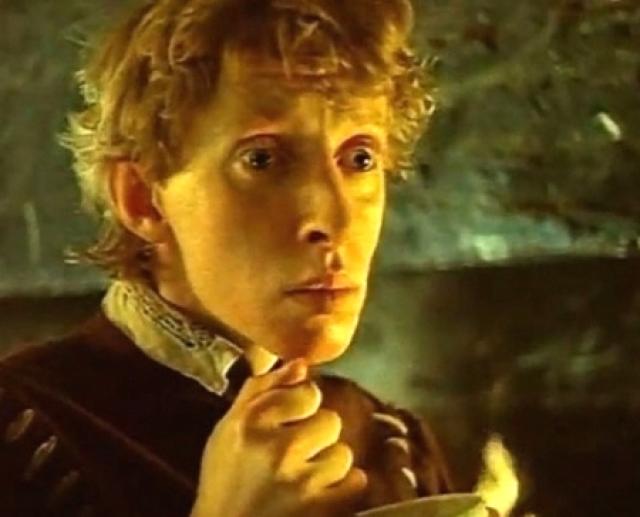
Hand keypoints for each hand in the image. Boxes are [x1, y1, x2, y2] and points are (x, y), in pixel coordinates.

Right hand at [190, 359, 367, 516]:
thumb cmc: (225, 479)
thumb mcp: (229, 428)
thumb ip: (262, 389)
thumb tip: (301, 364)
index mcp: (251, 423)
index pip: (309, 393)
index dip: (304, 405)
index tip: (292, 419)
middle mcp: (276, 449)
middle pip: (330, 421)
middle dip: (317, 436)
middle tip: (296, 453)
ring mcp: (299, 482)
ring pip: (342, 454)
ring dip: (329, 464)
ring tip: (307, 475)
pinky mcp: (318, 510)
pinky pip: (356, 482)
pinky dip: (344, 487)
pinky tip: (323, 491)